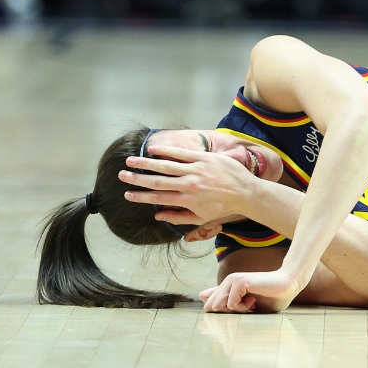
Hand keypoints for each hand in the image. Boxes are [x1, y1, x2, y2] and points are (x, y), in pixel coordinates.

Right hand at [120, 145, 256, 224]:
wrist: (246, 192)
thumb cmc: (223, 207)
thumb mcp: (200, 218)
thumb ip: (178, 217)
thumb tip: (157, 215)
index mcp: (186, 200)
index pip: (158, 198)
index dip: (140, 196)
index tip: (127, 195)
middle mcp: (188, 185)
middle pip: (157, 181)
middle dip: (137, 179)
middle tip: (121, 176)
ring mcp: (196, 170)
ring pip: (166, 165)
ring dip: (146, 163)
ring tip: (130, 161)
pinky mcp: (204, 158)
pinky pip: (182, 153)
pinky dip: (167, 151)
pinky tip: (152, 149)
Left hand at [199, 268, 303, 312]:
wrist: (287, 285)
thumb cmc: (269, 297)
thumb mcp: (244, 303)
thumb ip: (224, 299)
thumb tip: (201, 295)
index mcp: (227, 287)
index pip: (209, 305)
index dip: (221, 315)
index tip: (241, 312)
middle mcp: (227, 282)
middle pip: (211, 308)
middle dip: (228, 313)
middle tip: (246, 307)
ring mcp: (232, 280)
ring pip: (218, 306)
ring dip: (235, 310)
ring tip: (250, 303)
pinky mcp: (239, 282)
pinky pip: (230, 304)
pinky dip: (242, 307)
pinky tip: (254, 299)